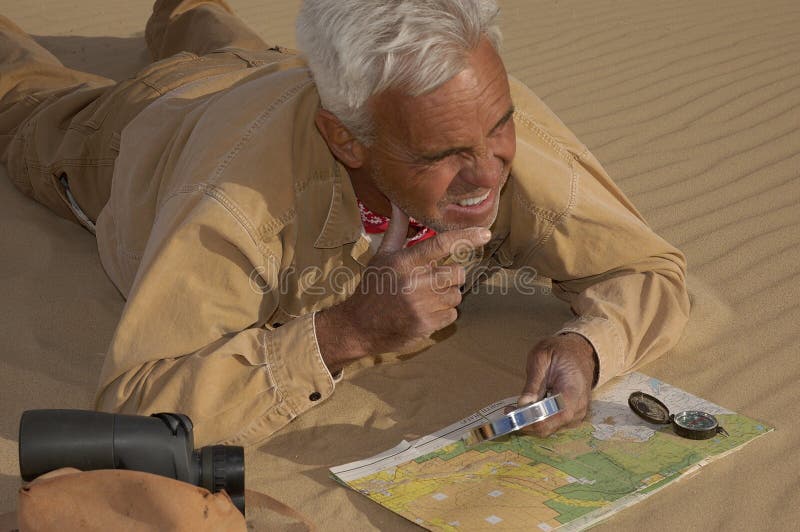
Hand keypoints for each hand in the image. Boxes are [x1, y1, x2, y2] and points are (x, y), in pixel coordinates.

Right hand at [316, 202, 490, 371]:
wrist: (357, 326)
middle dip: (451, 276)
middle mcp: (412, 282)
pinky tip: (425, 313)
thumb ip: (397, 229)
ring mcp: (420, 305)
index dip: (465, 238)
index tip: (484, 234)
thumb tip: (398, 202)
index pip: (440, 244)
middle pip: (457, 273)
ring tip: (425, 298)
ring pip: (456, 295)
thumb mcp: (382, 256)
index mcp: (403, 261)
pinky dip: (443, 314)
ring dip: (446, 296)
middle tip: (433, 280)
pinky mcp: (425, 325)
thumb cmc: (373, 287)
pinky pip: (452, 315)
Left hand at [517, 333, 596, 436]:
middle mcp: (578, 408)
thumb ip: (533, 384)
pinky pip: (553, 423)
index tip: (511, 414)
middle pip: (548, 427)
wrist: (579, 351)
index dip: (528, 421)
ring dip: (530, 421)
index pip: (551, 418)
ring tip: (516, 408)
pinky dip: (538, 418)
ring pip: (549, 428)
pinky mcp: (572, 416)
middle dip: (525, 422)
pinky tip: (530, 407)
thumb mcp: (541, 360)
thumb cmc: (561, 352)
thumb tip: (522, 404)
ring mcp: (577, 414)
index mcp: (572, 392)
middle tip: (509, 410)